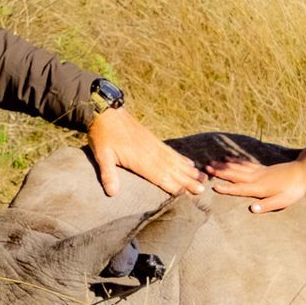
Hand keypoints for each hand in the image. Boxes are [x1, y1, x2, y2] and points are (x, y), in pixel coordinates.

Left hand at [85, 107, 204, 196]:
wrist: (106, 110)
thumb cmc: (102, 134)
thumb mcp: (102, 154)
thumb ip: (108, 174)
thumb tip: (112, 193)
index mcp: (140, 159)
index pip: (161, 176)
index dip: (175, 186)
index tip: (190, 194)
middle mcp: (151, 152)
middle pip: (173, 170)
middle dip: (188, 180)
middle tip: (203, 189)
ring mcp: (154, 145)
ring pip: (175, 161)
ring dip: (189, 171)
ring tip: (203, 178)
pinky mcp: (153, 140)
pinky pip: (171, 152)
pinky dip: (182, 159)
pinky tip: (190, 164)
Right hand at [206, 158, 305, 213]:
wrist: (302, 171)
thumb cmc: (293, 190)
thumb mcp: (282, 201)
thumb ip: (267, 205)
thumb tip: (252, 209)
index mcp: (260, 188)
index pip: (240, 188)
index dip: (227, 188)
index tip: (214, 186)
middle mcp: (256, 178)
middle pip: (234, 175)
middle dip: (220, 172)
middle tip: (205, 168)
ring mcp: (258, 171)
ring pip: (237, 168)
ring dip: (223, 165)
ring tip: (211, 162)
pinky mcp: (261, 168)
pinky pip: (244, 163)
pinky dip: (235, 161)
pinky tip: (228, 158)